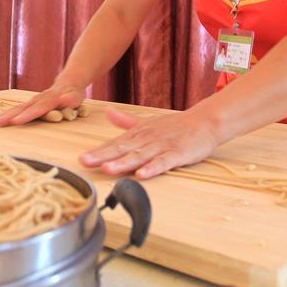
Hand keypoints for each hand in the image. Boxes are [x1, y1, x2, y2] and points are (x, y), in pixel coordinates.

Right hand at [0, 81, 85, 125]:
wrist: (68, 82)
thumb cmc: (73, 93)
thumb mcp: (75, 95)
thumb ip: (70, 99)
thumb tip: (67, 100)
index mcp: (50, 100)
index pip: (38, 109)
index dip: (28, 115)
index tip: (16, 121)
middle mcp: (39, 99)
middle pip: (23, 108)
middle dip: (10, 115)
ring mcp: (33, 101)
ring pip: (19, 108)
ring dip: (6, 115)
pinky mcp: (31, 104)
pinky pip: (18, 109)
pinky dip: (7, 113)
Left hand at [79, 107, 219, 178]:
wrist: (205, 121)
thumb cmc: (176, 125)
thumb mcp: (148, 122)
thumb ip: (126, 121)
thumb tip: (108, 112)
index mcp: (139, 134)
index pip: (115, 144)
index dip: (98, 151)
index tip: (81, 159)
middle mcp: (147, 139)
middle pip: (122, 149)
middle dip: (103, 156)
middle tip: (85, 162)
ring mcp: (162, 146)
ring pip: (140, 156)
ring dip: (123, 162)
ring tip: (107, 168)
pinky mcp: (177, 154)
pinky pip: (163, 162)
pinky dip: (152, 168)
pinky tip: (142, 174)